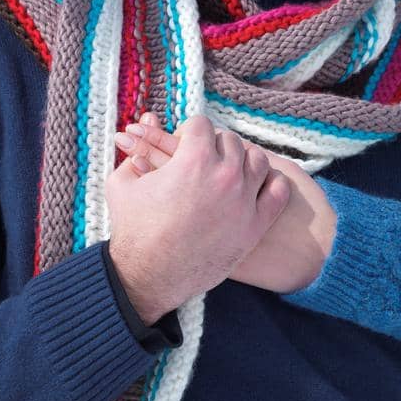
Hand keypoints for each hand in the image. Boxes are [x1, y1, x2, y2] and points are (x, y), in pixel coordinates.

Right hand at [104, 114, 290, 323]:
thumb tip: (143, 124)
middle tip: (201, 162)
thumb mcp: (122, 183)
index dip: (189, 133)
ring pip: (257, 160)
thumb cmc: (133, 229)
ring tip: (226, 173)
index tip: (183, 146)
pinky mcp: (255, 226)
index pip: (202, 124)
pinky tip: (253, 188)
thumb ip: (133, 150)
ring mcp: (243, 200)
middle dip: (213, 146)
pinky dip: (270, 183)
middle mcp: (223, 175)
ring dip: (242, 161)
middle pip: (230, 140)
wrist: (149, 276)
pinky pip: (278, 191)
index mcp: (193, 159)